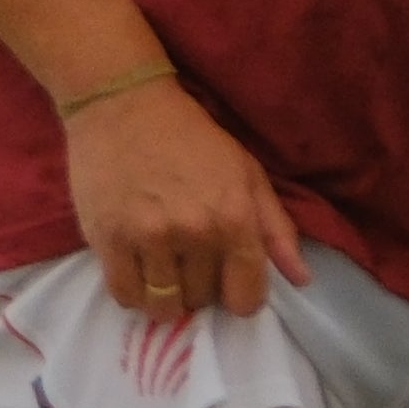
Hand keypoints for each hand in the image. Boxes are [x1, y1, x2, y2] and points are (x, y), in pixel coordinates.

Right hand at [63, 77, 310, 321]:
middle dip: (200, 289)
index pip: (246, 296)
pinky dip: (133, 293)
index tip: (228, 284)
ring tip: (163, 273)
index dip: (240, 297)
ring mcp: (147, 237)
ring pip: (163, 304)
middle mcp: (193, 233)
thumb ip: (276, 229)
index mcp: (233, 218)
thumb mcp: (246, 172)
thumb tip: (301, 280)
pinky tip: (137, 275)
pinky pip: (124, 294)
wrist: (122, 103)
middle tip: (190, 265)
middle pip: (202, 299)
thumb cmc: (190, 136)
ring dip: (167, 297)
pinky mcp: (107, 238)